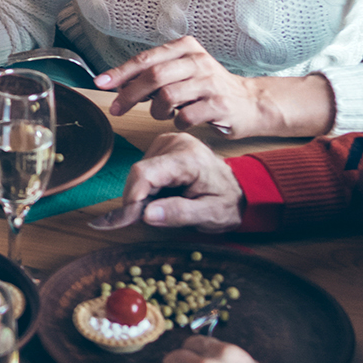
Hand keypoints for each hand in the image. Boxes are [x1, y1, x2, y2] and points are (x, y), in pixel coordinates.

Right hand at [89, 132, 244, 231]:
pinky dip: (147, 188)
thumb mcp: (210, 215)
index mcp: (189, 158)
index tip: (124, 221)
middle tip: (151, 219)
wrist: (238, 189)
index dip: (131, 198)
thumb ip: (179, 214)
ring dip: (144, 195)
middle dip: (138, 200)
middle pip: (139, 174)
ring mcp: (168, 142)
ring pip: (139, 174)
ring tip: (165, 206)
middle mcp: (176, 143)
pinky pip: (144, 171)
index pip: (145, 173)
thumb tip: (146, 215)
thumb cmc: (227, 202)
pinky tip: (164, 195)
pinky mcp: (162, 146)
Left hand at [96, 36, 267, 135]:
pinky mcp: (220, 105)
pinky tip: (181, 121)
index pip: (145, 59)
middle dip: (130, 94)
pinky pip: (185, 116)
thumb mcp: (182, 72)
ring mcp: (210, 83)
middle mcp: (198, 61)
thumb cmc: (208, 88)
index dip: (120, 72)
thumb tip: (116, 83)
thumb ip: (153, 75)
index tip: (100, 83)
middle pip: (153, 76)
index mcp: (185, 48)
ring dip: (156, 110)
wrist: (251, 102)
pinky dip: (176, 122)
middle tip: (117, 108)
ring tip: (161, 114)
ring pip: (167, 96)